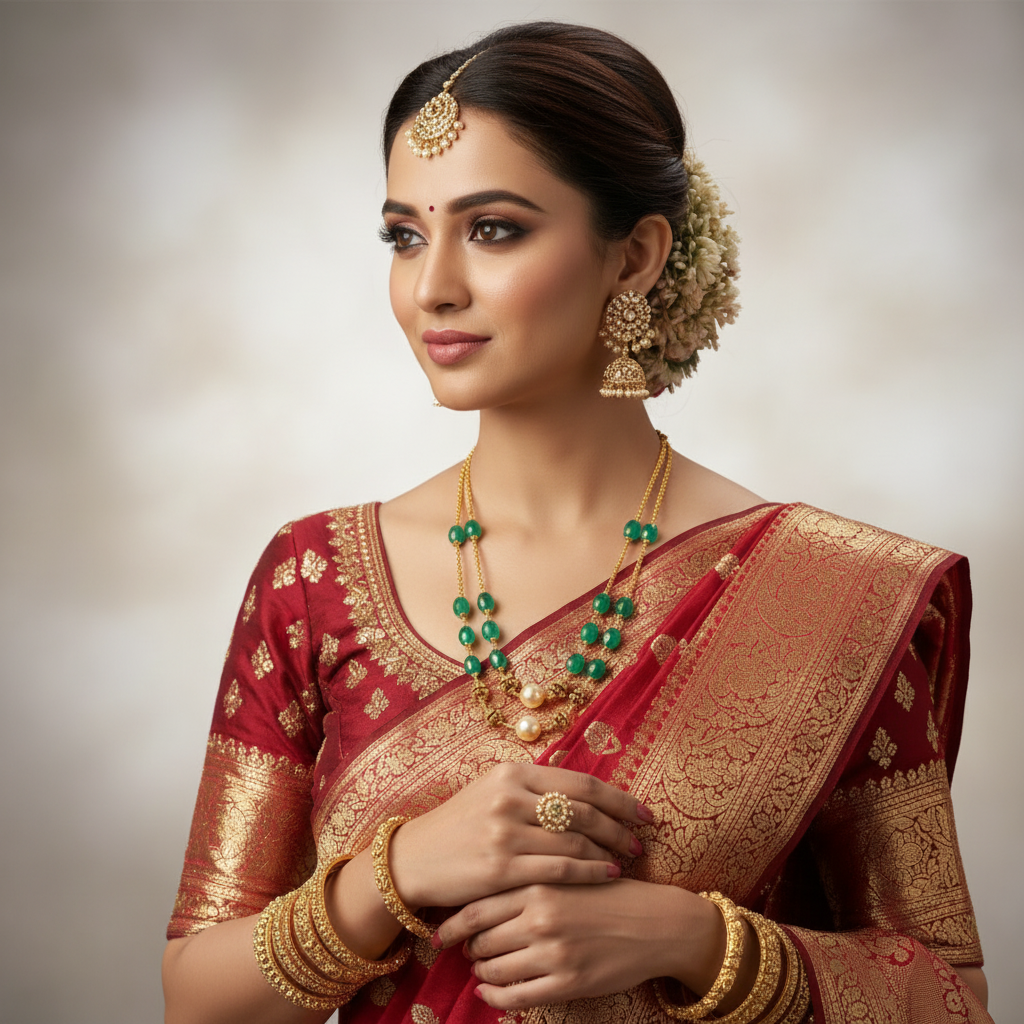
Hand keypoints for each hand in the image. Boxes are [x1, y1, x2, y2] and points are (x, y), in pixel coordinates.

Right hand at [388, 762, 652, 909]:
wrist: (413, 858)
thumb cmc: (459, 825)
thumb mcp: (491, 791)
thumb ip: (533, 787)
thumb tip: (582, 791)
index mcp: (513, 773)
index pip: (580, 782)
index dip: (618, 798)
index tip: (643, 812)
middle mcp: (511, 797)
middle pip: (583, 809)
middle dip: (620, 825)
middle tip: (642, 838)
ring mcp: (505, 832)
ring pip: (574, 838)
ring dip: (608, 850)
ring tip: (627, 859)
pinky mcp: (501, 867)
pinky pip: (559, 867)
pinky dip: (590, 871)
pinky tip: (607, 875)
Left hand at [434, 879, 724, 1010]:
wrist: (654, 921)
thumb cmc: (607, 891)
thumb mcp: (566, 871)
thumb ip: (528, 879)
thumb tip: (483, 890)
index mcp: (539, 884)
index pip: (478, 908)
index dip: (454, 923)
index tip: (442, 930)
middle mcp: (541, 918)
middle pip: (482, 941)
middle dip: (469, 949)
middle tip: (465, 950)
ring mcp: (554, 953)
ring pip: (495, 971)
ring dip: (481, 974)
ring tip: (481, 969)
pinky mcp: (568, 983)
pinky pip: (516, 997)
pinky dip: (497, 997)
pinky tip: (493, 992)